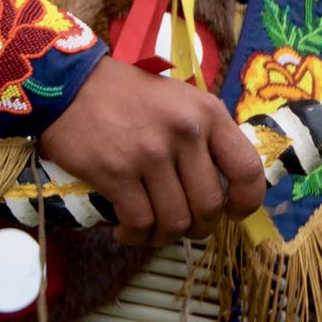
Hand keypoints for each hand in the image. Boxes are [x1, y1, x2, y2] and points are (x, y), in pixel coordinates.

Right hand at [40, 56, 265, 245]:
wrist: (73, 85)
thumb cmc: (130, 96)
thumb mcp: (181, 100)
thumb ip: (206, 136)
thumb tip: (226, 185)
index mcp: (208, 113)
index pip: (248, 168)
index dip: (247, 202)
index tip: (233, 213)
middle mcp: (185, 133)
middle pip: (209, 206)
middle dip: (199, 227)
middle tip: (182, 224)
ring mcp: (151, 153)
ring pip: (175, 221)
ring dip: (164, 236)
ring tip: (151, 228)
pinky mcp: (117, 172)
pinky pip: (140, 223)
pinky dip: (136, 235)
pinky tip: (126, 229)